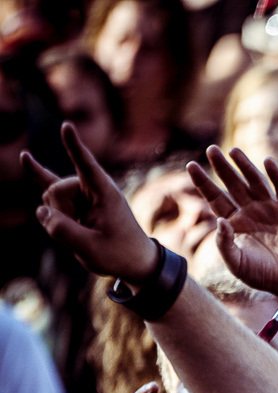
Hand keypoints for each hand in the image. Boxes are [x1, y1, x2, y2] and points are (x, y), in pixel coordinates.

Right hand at [25, 124, 159, 280]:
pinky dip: (37, 173)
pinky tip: (25, 157)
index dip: (75, 147)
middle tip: (86, 231)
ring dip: (58, 219)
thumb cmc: (119, 254)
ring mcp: (82, 193)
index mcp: (105, 193)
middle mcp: (92, 187)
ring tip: (83, 231)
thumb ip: (62, 231)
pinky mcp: (74, 202)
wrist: (133, 261)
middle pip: (56, 190)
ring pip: (50, 199)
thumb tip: (40, 211)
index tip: (67, 125)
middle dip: (60, 213)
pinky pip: (49, 185)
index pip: (86, 166)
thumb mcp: (91, 249)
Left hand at [186, 147, 277, 303]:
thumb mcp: (236, 263)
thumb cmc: (263, 274)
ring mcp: (271, 209)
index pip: (215, 197)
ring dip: (246, 166)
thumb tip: (220, 220)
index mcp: (235, 222)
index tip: (190, 165)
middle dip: (222, 167)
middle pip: (233, 184)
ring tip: (234, 151)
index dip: (203, 182)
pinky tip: (268, 162)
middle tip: (211, 149)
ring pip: (256, 182)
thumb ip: (224, 243)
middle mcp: (251, 211)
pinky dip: (276, 175)